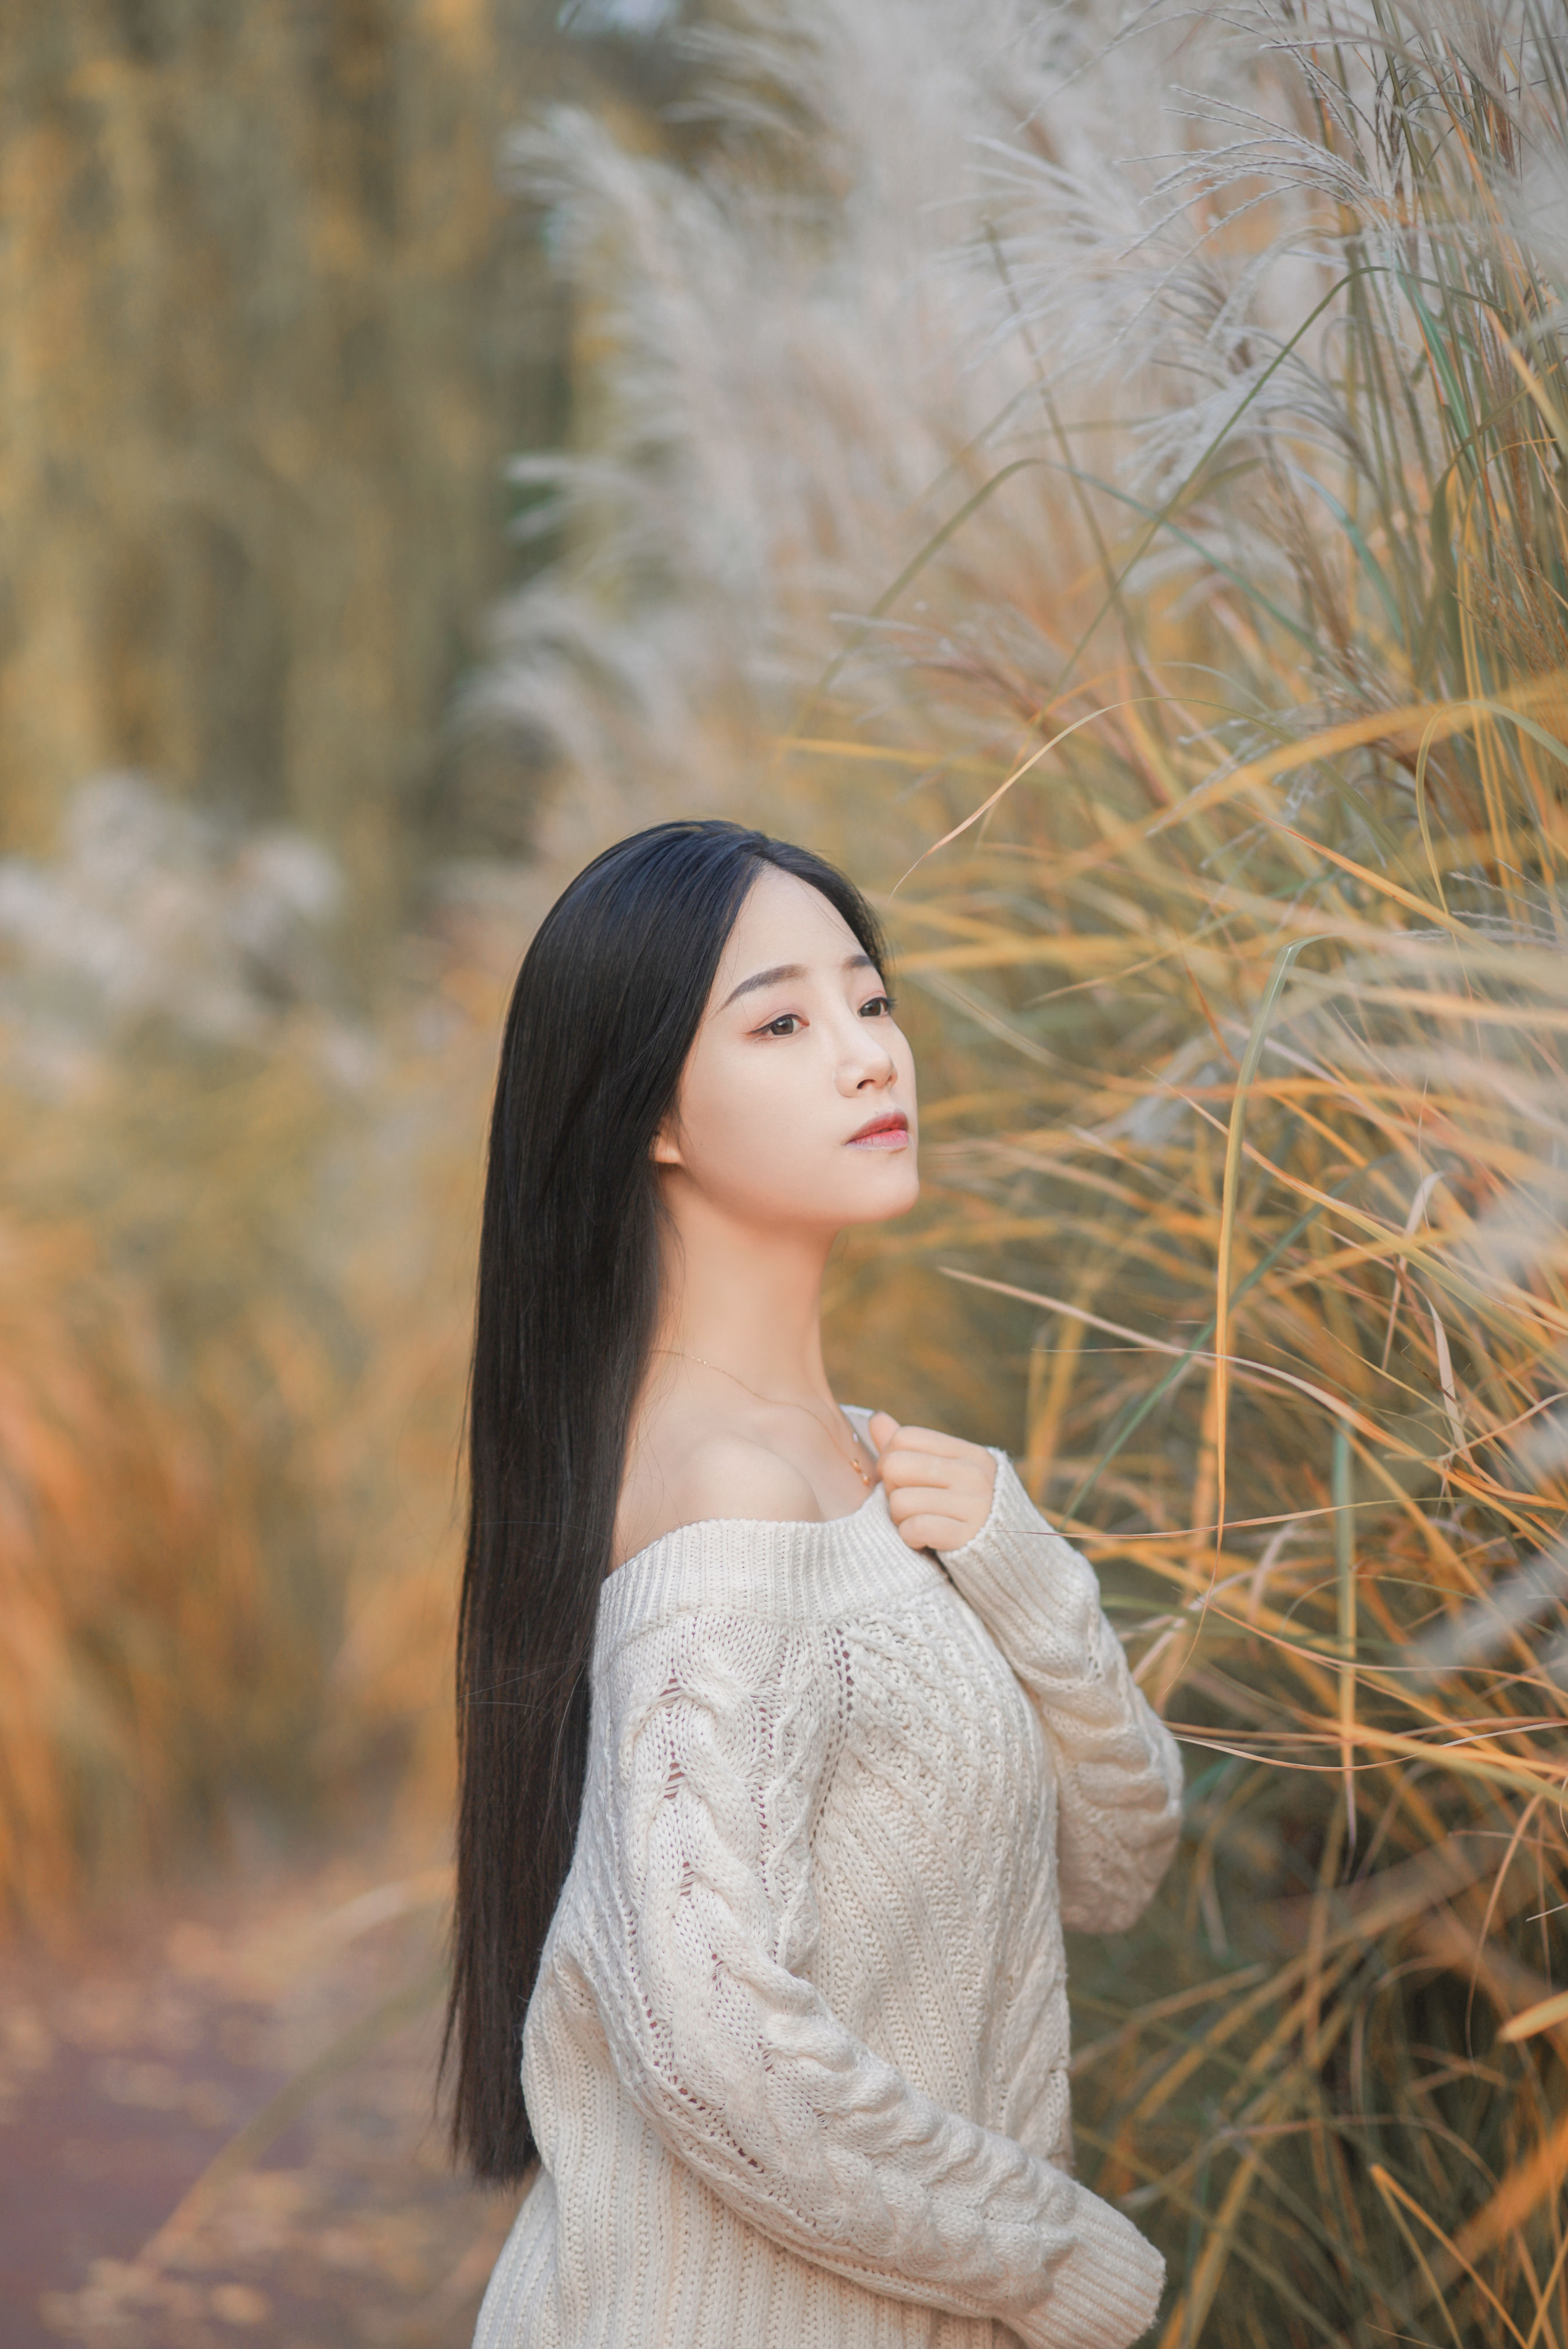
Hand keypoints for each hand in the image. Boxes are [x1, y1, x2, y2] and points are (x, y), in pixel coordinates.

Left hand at [867, 1414, 996, 1552]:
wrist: (1001, 1554)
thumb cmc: (959, 1508)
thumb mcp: (941, 1472)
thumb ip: (908, 1447)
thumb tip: (877, 1418)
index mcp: (968, 1453)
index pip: (905, 1437)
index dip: (890, 1457)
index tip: (901, 1479)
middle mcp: (974, 1474)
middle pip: (896, 1465)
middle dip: (892, 1489)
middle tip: (908, 1503)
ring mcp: (974, 1505)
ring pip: (900, 1501)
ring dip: (899, 1519)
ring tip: (918, 1522)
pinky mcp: (966, 1536)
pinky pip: (915, 1528)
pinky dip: (910, 1537)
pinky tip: (923, 1540)